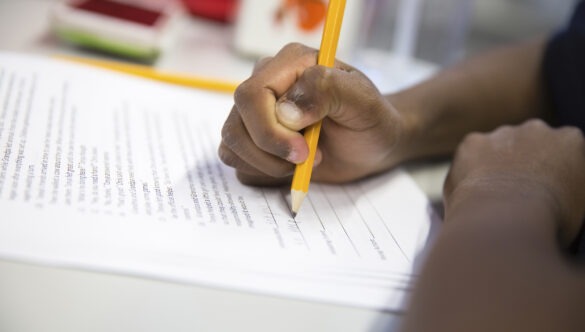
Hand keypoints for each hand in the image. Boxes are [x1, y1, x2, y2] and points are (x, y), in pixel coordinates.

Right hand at [218, 43, 405, 185]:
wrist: (372, 144)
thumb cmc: (370, 120)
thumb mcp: (363, 101)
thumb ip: (327, 91)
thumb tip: (284, 112)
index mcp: (289, 64)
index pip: (251, 96)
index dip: (270, 131)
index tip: (304, 152)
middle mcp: (265, 85)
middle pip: (236, 125)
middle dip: (271, 152)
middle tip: (309, 159)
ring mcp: (255, 115)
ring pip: (232, 146)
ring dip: (267, 165)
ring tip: (304, 162)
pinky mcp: (253, 141)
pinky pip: (237, 162)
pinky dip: (262, 173)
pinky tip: (290, 168)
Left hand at [444, 119, 584, 244]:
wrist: (507, 216)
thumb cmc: (550, 220)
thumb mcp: (577, 204)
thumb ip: (569, 188)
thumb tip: (557, 194)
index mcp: (570, 140)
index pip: (563, 150)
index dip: (552, 172)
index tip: (544, 190)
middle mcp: (536, 129)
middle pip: (529, 143)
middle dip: (524, 162)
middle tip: (516, 193)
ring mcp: (502, 133)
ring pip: (497, 147)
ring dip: (495, 164)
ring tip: (492, 197)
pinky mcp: (472, 142)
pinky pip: (469, 155)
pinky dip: (469, 170)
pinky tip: (472, 192)